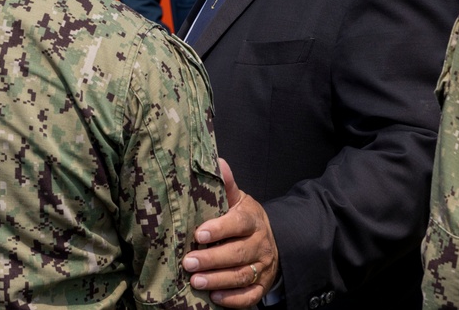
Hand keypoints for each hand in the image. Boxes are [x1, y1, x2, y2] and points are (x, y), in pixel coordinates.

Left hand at [182, 158, 279, 307]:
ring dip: (218, 280)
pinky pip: (250, 296)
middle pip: (238, 253)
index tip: (199, 234)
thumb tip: (217, 161)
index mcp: (252, 220)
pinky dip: (233, 299)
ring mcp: (263, 266)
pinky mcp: (262, 285)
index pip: (239, 224)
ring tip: (196, 282)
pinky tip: (215, 298)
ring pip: (242, 276)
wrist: (270, 241)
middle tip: (188, 263)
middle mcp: (260, 244)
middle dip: (212, 259)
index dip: (220, 229)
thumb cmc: (244, 219)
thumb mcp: (238, 200)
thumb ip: (227, 185)